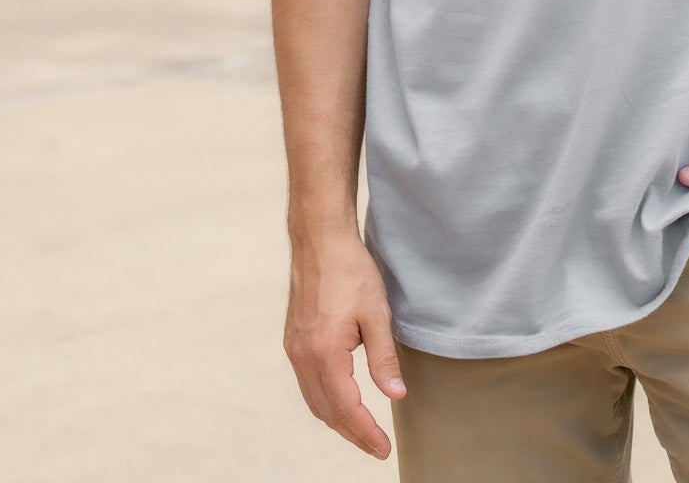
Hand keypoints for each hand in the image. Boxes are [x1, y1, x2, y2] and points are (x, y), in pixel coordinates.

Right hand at [284, 227, 405, 458]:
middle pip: (327, 412)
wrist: (319, 239)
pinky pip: (307, 383)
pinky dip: (324, 400)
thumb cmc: (351, 270)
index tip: (384, 448)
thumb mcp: (377, 313)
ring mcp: (294, 349)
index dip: (366, 433)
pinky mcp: (293, 340)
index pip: (346, 409)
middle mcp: (303, 357)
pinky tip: (341, 398)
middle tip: (376, 445)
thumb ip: (384, 358)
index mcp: (325, 353)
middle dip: (352, 433)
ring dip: (337, 420)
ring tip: (362, 429)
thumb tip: (396, 396)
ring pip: (314, 401)